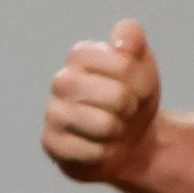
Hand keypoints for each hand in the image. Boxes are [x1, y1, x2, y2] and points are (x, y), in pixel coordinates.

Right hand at [42, 17, 160, 184]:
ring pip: (104, 126)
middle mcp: (61, 81)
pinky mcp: (51, 143)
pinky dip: (105, 152)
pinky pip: (92, 152)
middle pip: (117, 96)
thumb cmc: (133, 98)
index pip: (123, 65)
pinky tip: (100, 146)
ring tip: (112, 128)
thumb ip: (132, 39)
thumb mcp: (142, 64)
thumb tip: (121, 42)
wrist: (129, 141)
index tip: (136, 88)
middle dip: (131, 108)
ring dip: (118, 132)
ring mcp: (53, 113)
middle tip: (125, 110)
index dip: (140, 81)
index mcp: (80, 56)